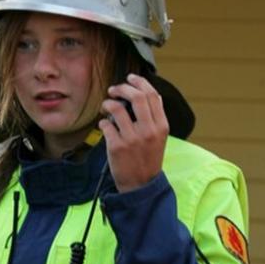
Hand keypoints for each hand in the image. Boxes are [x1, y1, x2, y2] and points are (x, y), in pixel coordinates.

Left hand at [98, 74, 168, 192]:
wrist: (141, 185)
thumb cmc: (148, 158)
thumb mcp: (160, 137)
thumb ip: (156, 117)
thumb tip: (152, 95)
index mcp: (162, 126)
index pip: (152, 95)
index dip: (139, 82)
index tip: (130, 78)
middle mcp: (149, 130)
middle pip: (136, 97)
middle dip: (122, 88)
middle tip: (113, 90)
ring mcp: (132, 138)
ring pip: (117, 108)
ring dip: (107, 103)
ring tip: (105, 107)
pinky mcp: (117, 146)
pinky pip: (105, 125)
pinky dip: (102, 122)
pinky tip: (104, 126)